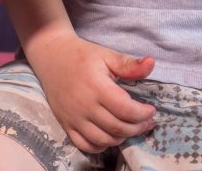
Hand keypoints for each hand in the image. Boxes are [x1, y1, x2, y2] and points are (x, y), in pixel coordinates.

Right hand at [29, 32, 155, 152]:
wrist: (50, 55)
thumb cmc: (80, 55)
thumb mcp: (106, 55)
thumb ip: (128, 64)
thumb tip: (151, 63)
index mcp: (95, 86)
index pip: (126, 110)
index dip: (144, 114)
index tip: (150, 109)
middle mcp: (83, 105)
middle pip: (118, 127)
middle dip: (138, 127)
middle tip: (146, 120)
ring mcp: (73, 117)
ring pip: (104, 140)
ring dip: (122, 137)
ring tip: (129, 126)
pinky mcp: (65, 123)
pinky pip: (85, 145)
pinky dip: (100, 146)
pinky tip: (108, 135)